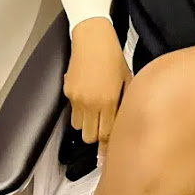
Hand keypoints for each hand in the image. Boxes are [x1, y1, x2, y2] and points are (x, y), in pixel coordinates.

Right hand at [63, 18, 132, 155]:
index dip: (107, 145)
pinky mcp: (67, 92)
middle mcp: (91, 103)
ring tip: (96, 113)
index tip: (108, 155)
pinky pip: (72, 112)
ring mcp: (76, 98)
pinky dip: (79, 112)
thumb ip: (125, 100)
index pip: (106, 133)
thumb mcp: (127, 78)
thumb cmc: (114, 57)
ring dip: (87, 125)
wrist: (93, 39)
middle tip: (104, 128)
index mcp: (109, 100)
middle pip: (90, 136)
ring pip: (79, 127)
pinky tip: (88, 99)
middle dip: (97, 135)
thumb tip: (125, 119)